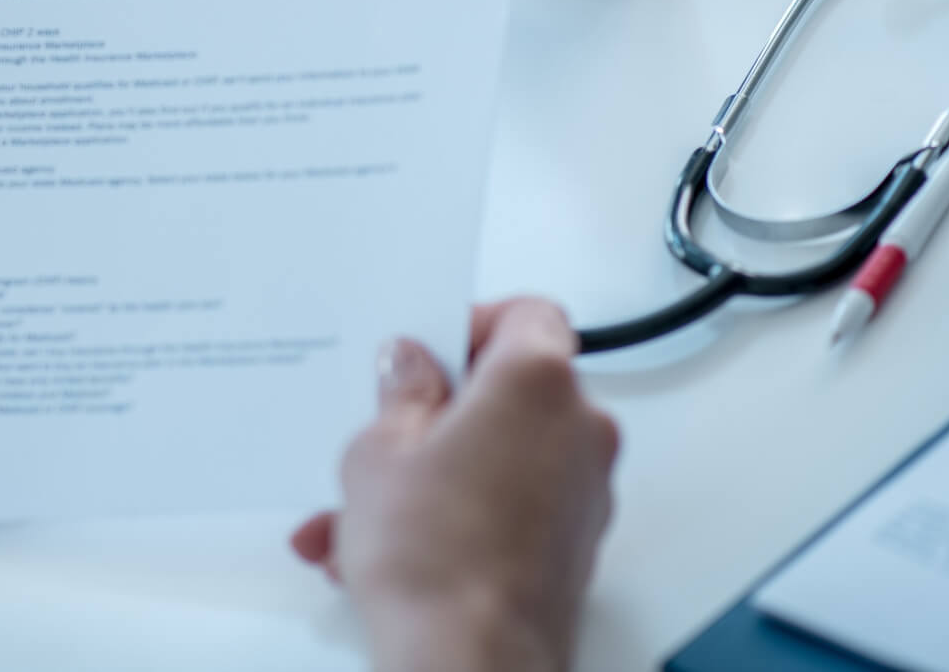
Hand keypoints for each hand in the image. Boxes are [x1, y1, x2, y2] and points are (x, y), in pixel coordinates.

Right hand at [290, 299, 618, 671]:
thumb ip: (401, 393)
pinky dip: (459, 511)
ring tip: (363, 510)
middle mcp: (579, 429)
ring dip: (436, 470)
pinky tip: (391, 545)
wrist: (468, 664)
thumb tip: (412, 368)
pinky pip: (510, 501)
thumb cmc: (434, 560)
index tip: (424, 354)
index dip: (470, 324)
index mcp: (537, 380)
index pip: (526, 311)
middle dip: (441, 408)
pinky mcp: (574, 542)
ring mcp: (585, 491)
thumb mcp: (378, 449)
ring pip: (502, 452)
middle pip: (512, 387)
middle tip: (387, 427)